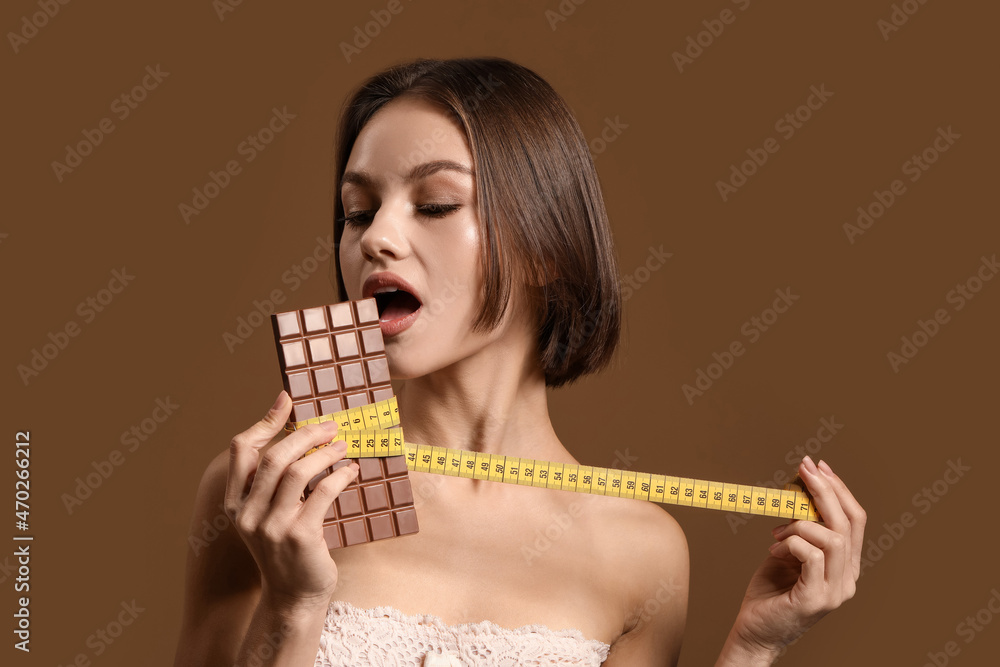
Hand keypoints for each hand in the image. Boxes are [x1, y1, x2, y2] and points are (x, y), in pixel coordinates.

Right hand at [224, 391, 359, 610]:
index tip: (286, 400)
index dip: (264, 421)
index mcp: (236, 504)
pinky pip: (322, 493)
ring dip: (325, 453)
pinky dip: (340, 476)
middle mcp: (248, 515)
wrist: (293, 596)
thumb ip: (273, 483)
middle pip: (274, 457)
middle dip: (305, 434)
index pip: (241, 450)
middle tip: (331, 425)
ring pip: (298, 472)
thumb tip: (296, 436)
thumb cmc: (286, 549)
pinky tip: (352, 471)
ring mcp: (272, 527)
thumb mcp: (268, 515)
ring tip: (344, 445)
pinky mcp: (300, 536)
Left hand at [727, 456, 865, 658]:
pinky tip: (774, 548)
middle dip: (826, 490)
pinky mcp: (815, 599)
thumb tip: (798, 490)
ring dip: (801, 523)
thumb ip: (799, 527)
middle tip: (803, 468)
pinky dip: (790, 542)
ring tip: (777, 531)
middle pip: (848, 523)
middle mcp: (847, 579)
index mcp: (845, 566)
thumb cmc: (770, 593)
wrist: (755, 632)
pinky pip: (811, 555)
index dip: (839, 489)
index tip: (818, 467)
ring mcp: (835, 591)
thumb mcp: (786, 551)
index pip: (855, 520)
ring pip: (833, 538)